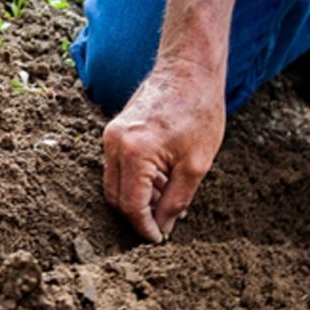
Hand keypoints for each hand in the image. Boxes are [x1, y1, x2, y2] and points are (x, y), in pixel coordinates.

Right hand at [102, 59, 225, 242]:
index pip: (131, 205)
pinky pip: (118, 167)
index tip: (158, 240)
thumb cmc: (198, 111)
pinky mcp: (115, 131)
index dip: (144, 227)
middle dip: (138, 215)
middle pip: (116, 197)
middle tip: (163, 224)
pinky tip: (162, 180)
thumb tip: (162, 227)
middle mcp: (114, 144)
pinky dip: (136, 180)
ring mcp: (111, 136)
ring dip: (138, 198)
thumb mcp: (196, 165)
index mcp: (134, 153)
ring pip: (115, 183)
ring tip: (168, 198)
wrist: (189, 69)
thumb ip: (176, 201)